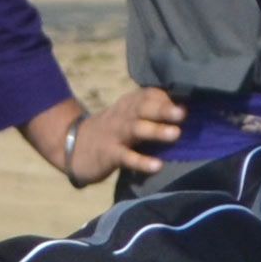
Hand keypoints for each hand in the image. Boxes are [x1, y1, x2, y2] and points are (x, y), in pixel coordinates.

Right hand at [51, 84, 187, 183]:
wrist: (73, 145)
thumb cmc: (113, 131)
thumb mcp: (129, 116)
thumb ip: (152, 112)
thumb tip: (187, 111)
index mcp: (129, 104)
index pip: (149, 95)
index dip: (166, 97)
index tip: (187, 101)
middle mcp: (123, 115)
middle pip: (143, 108)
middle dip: (163, 109)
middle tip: (183, 113)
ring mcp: (114, 134)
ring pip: (136, 129)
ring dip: (155, 130)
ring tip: (175, 134)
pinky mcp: (108, 154)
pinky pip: (126, 157)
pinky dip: (141, 161)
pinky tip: (157, 166)